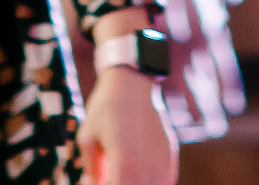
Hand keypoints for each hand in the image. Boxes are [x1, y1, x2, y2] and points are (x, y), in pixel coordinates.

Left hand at [81, 64, 177, 184]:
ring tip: (120, 172)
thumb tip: (93, 184)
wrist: (132, 83)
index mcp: (125, 165)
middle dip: (119, 183)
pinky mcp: (170, 156)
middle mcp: (148, 168)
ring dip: (137, 183)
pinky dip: (151, 181)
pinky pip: (164, 182)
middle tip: (106, 173)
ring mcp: (162, 162)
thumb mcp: (88, 138)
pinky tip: (137, 174)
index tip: (95, 180)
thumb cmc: (106, 109)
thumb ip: (92, 170)